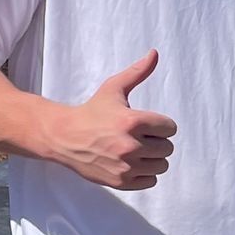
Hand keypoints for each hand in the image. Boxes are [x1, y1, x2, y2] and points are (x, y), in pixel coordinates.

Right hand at [45, 50, 176, 190]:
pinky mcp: (121, 181)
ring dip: (153, 158)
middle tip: (139, 137)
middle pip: (167, 148)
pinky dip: (145, 173)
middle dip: (156, 141)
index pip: (170, 128)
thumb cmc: (92, 111)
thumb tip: (155, 53)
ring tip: (136, 150)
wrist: (64, 137)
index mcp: (133, 121)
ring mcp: (126, 166)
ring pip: (161, 166)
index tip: (147, 124)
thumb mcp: (114, 88)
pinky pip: (151, 181)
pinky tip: (131, 163)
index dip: (161, 125)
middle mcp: (131, 145)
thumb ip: (137, 72)